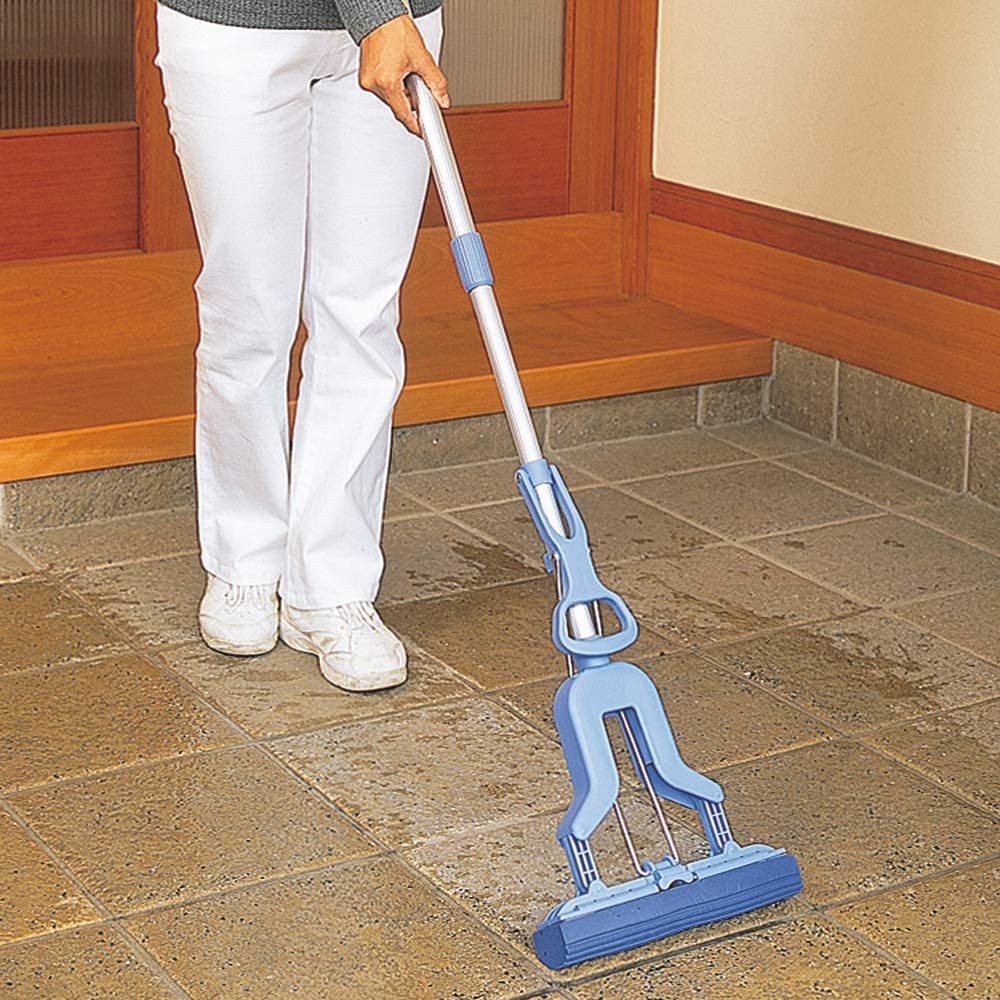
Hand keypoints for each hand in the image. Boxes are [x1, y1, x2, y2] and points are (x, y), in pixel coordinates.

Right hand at [358, 15, 449, 134]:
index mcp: (387, 82)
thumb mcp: (421, 58)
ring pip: (391, 97)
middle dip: (411, 99)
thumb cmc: (394, 30)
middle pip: (397, 105)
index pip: (403, 114)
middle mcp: (373, 84)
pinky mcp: (365, 76)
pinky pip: (382, 88)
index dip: (415, 125)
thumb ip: (435, 83)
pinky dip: (393, 83)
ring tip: (406, 70)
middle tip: (418, 84)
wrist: (378, 15)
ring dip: (402, 90)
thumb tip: (442, 99)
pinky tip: (397, 68)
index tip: (423, 131)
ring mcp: (367, 81)